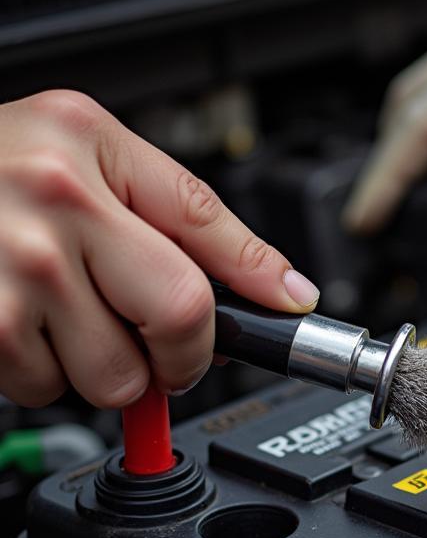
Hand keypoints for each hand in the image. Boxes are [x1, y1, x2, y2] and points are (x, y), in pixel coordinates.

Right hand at [0, 90, 319, 407]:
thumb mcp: (96, 155)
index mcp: (91, 149)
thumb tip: (288, 289)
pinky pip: (42, 387)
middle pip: (177, 323)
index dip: (251, 299)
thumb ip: (194, 220)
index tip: (280, 320)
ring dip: (103, 366)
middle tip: (161, 344)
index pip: (204, 247)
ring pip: (110, 375)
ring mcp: (6, 269)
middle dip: (179, 354)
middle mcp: (51, 203)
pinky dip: (43, 374)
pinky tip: (24, 325)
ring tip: (68, 314)